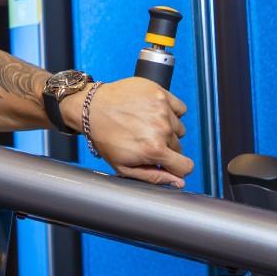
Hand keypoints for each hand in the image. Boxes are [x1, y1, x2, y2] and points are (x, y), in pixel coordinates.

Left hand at [61, 77, 191, 187]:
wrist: (90, 108)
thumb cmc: (104, 138)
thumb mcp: (124, 166)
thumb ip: (154, 177)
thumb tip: (180, 182)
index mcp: (154, 149)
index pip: (186, 166)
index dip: (177, 168)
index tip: (166, 163)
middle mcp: (162, 128)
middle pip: (179, 146)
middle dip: (165, 147)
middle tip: (144, 140)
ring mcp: (162, 109)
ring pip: (178, 127)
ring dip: (167, 128)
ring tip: (145, 125)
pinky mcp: (159, 93)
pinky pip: (179, 108)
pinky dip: (171, 111)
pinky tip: (153, 113)